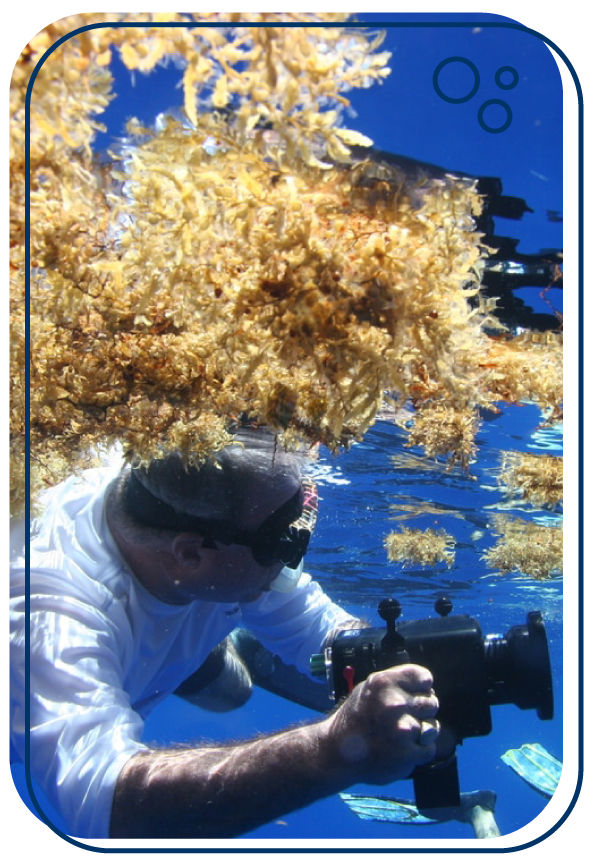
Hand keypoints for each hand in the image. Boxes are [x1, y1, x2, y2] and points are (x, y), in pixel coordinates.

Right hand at [321, 664, 439, 785]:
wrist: (338, 751)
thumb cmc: (356, 717)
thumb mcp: (370, 687)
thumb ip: (397, 683)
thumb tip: (427, 686)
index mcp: (385, 683)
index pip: (424, 678)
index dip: (421, 688)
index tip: (415, 694)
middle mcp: (394, 703)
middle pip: (431, 702)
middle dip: (421, 710)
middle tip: (402, 718)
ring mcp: (402, 729)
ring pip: (432, 726)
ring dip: (420, 732)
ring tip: (399, 735)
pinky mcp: (407, 754)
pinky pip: (429, 749)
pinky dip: (418, 751)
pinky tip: (400, 749)